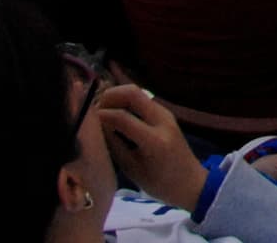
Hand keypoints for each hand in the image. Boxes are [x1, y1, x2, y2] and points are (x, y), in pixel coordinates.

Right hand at [97, 84, 208, 213]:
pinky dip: (125, 102)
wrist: (191, 182)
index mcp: (154, 140)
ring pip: (138, 93)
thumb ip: (114, 146)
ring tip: (101, 113)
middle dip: (109, 96)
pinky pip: (142, 100)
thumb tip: (95, 127)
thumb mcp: (132, 169)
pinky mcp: (165, 113)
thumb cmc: (160, 184)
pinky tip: (114, 115)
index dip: (101, 115)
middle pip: (133, 93)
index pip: (123, 117)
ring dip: (117, 97)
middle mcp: (162, 121)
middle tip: (93, 111)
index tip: (85, 120)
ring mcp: (166, 114)